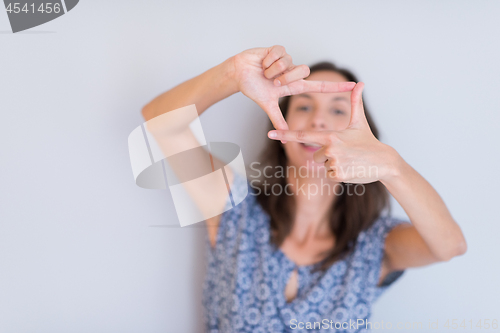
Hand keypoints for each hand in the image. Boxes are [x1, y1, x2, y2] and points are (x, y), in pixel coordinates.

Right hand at [230, 45, 355, 130]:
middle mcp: (293, 72)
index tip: (353, 86)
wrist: (239, 74)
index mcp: (294, 85)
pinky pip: (280, 53)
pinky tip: (262, 62)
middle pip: (302, 72)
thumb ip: (277, 120)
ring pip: (289, 63)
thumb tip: (283, 138)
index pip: (319, 86)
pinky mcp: (279, 49)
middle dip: (285, 78)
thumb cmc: (253, 88)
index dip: (336, 87)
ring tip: (265, 72)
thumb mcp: (267, 105)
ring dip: (273, 70)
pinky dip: (268, 61)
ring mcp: (287, 60)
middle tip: (272, 82)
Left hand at [267, 82, 400, 182]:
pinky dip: (339, 174)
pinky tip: (350, 169)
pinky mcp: (338, 174)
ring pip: (323, 166)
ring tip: (349, 161)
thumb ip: (355, 103)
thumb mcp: (359, 123)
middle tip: (345, 153)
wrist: (383, 161)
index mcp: (331, 136)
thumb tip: (360, 83)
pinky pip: (330, 175)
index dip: (285, 134)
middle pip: (316, 155)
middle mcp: (330, 148)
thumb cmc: (368, 141)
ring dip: (334, 165)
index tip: (270, 133)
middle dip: (328, 156)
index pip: (303, 136)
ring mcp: (334, 162)